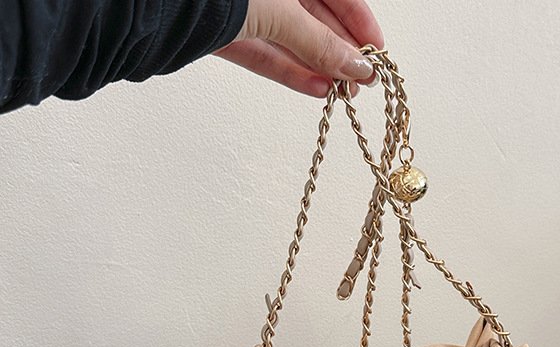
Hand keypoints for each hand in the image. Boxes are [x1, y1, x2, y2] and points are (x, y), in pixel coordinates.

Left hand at [215, 0, 383, 97]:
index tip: (375, 54)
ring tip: (341, 93)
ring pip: (289, 39)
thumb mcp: (282, 11)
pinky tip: (315, 89)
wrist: (154, 3)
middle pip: (314, 17)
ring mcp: (243, 9)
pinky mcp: (223, 35)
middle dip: (339, 50)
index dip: (359, 23)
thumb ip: (320, 42)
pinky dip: (288, 72)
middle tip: (360, 82)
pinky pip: (263, 54)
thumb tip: (356, 67)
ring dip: (318, 67)